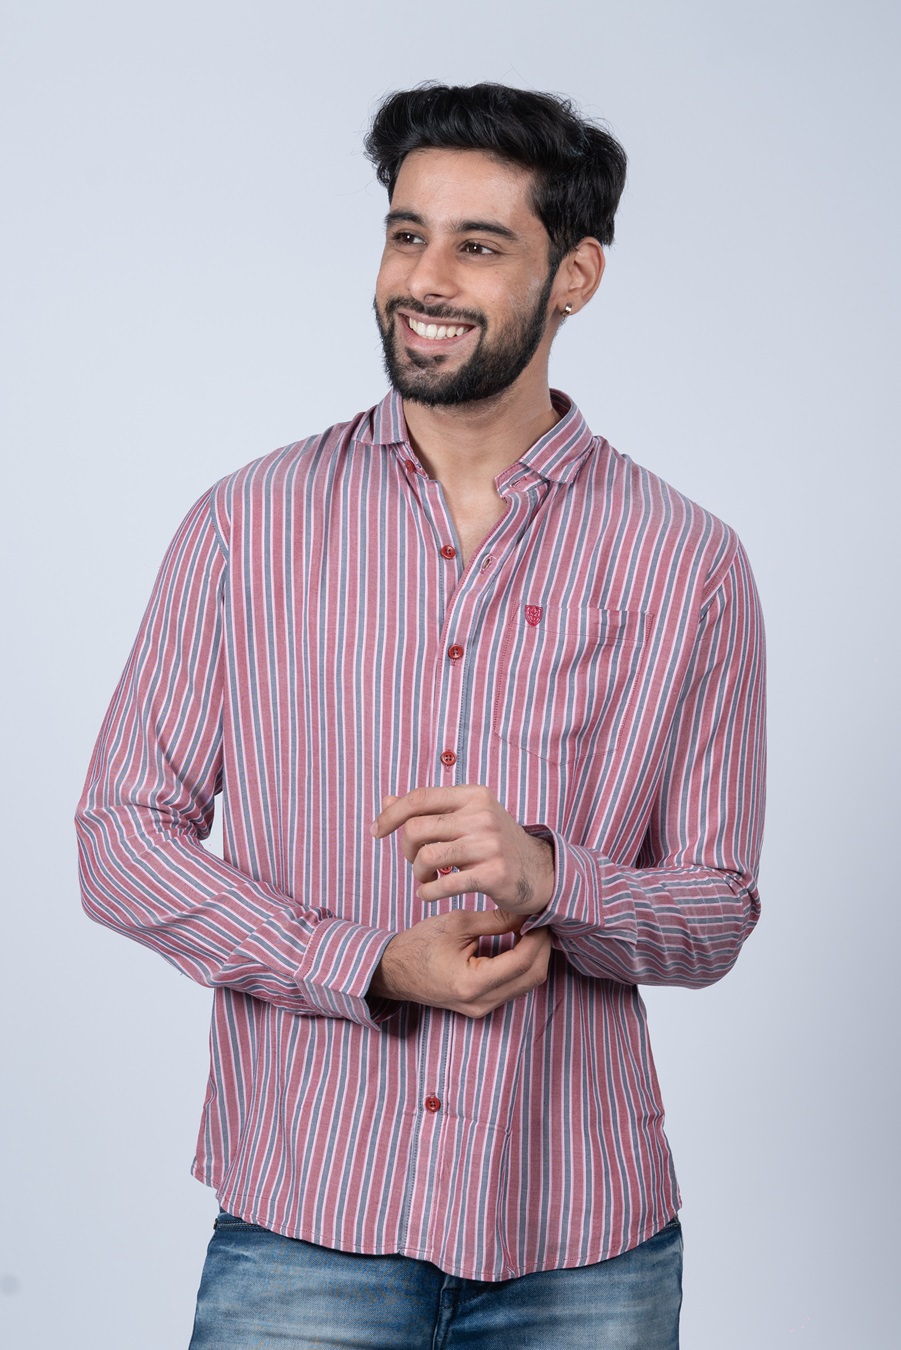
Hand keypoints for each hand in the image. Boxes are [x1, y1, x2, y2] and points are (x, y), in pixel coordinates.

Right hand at [367, 906, 550, 1016]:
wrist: (393, 971)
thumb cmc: (419, 944)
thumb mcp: (457, 924)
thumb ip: (495, 920)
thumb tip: (527, 912)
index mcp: (472, 983)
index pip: (522, 962)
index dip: (537, 937)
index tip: (540, 915)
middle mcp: (481, 1003)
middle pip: (532, 977)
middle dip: (542, 947)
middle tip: (541, 921)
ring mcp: (482, 1009)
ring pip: (528, 984)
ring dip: (535, 956)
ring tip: (531, 928)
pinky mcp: (482, 1006)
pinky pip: (515, 987)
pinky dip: (523, 965)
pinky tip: (519, 943)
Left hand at [371, 784, 554, 915]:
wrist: (540, 871)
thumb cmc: (494, 844)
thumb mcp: (466, 819)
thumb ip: (428, 810)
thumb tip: (387, 801)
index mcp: (473, 796)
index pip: (419, 797)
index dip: (391, 815)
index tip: (377, 831)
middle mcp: (481, 816)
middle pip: (416, 828)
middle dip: (405, 849)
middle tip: (414, 862)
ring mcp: (489, 845)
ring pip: (426, 857)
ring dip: (417, 873)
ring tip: (425, 879)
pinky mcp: (493, 874)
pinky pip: (444, 884)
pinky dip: (427, 892)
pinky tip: (429, 893)